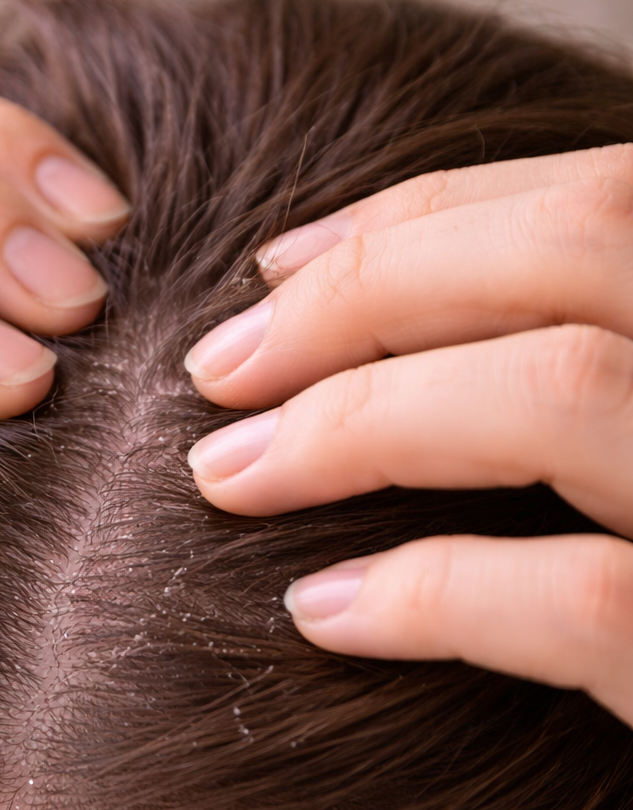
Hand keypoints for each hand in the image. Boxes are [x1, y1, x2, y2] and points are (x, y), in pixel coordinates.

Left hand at [185, 144, 632, 728]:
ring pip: (567, 391)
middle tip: (216, 368)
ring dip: (363, 419)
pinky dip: (433, 594)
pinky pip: (584, 603)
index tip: (276, 267)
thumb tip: (359, 333)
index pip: (605, 196)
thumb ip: (584, 378)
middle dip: (369, 289)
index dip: (425, 214)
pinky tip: (321, 613)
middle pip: (586, 244)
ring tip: (229, 473)